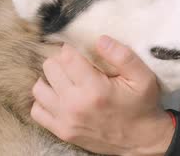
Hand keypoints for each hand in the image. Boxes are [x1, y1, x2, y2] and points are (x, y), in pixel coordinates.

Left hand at [31, 36, 174, 155]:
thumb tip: (100, 39)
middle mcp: (75, 105)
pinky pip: (37, 111)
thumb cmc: (142, 105)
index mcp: (95, 89)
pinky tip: (59, 95)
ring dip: (50, 79)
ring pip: (39, 88)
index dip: (71, 48)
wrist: (141, 140)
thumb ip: (123, 56)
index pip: (66, 57)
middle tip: (74, 63)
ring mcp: (66, 120)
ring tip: (65, 78)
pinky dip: (44, 100)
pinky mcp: (62, 131)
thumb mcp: (143, 77)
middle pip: (50, 69)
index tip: (79, 50)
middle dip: (60, 61)